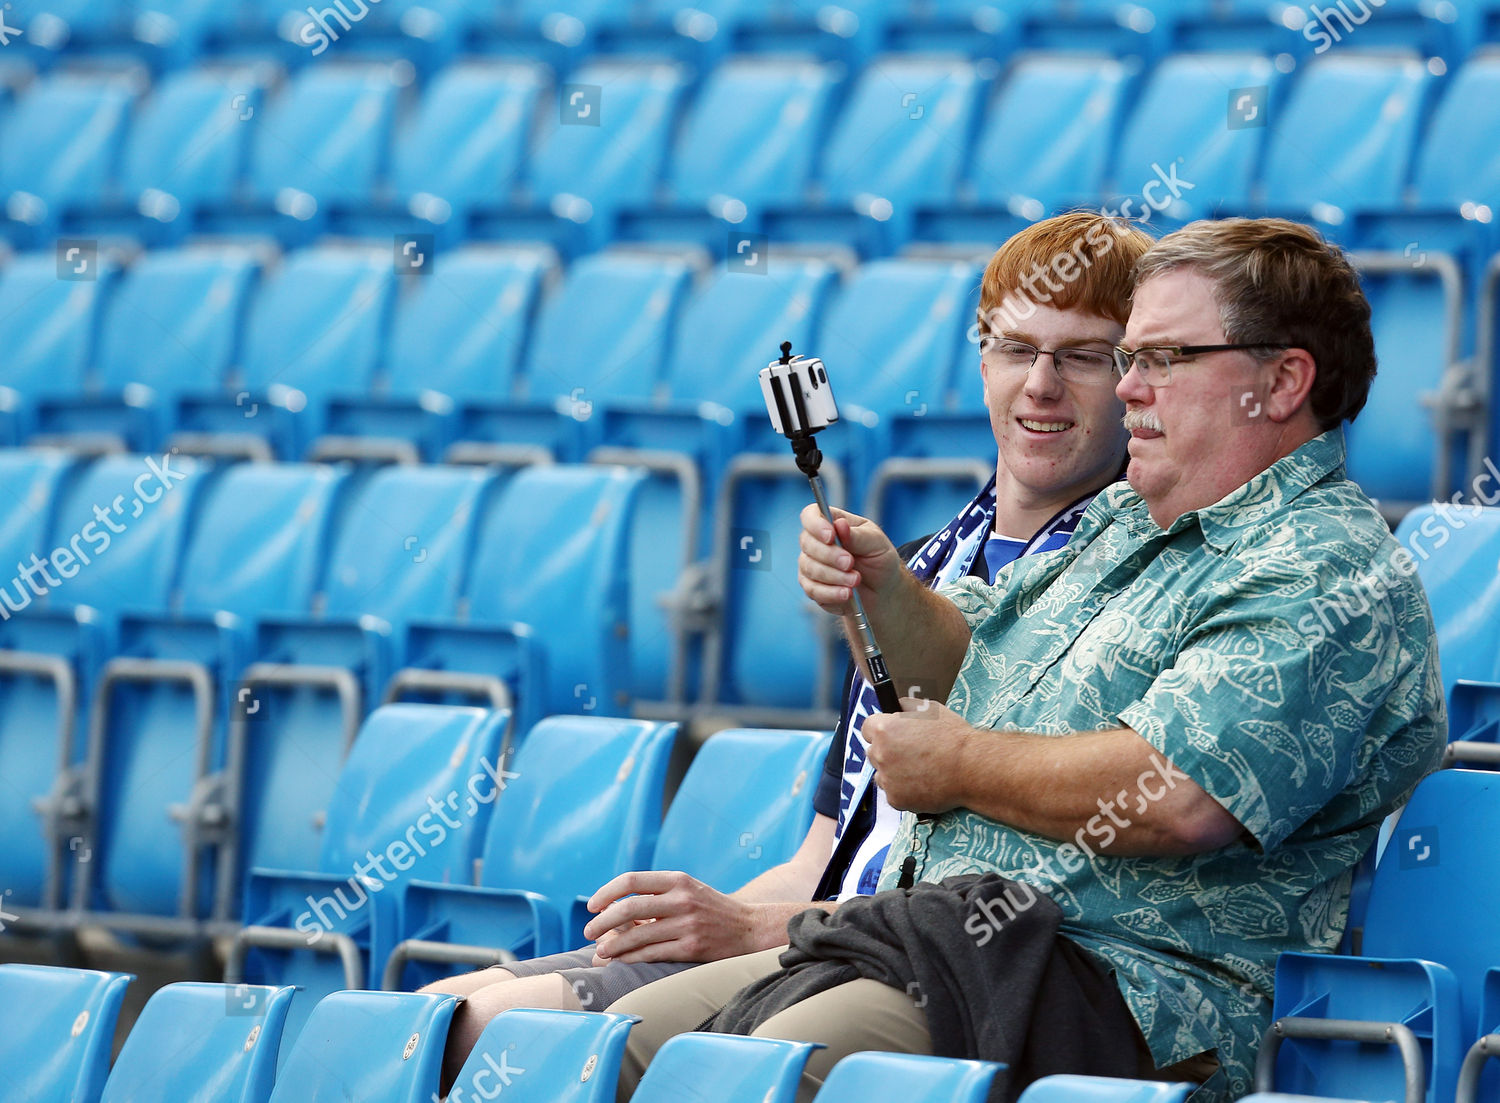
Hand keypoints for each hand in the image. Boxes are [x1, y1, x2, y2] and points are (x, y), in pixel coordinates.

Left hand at [582, 871, 760, 964]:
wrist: (749, 928)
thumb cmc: (709, 909)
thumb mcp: (687, 890)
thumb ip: (656, 895)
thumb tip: (611, 910)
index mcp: (677, 879)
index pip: (632, 881)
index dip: (606, 893)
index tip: (592, 906)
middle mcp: (682, 899)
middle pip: (630, 908)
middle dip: (602, 922)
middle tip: (588, 932)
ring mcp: (687, 924)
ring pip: (638, 936)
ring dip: (613, 946)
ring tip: (599, 952)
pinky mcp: (692, 948)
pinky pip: (652, 954)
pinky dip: (631, 958)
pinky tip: (620, 960)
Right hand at [797, 504, 904, 616]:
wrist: (884, 590)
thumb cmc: (879, 560)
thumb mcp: (876, 543)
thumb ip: (858, 535)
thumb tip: (840, 525)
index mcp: (831, 523)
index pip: (811, 515)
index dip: (815, 524)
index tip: (831, 536)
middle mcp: (817, 543)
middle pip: (807, 543)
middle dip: (829, 555)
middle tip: (850, 563)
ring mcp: (811, 565)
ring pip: (809, 568)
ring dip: (834, 576)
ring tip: (856, 580)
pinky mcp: (812, 588)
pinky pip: (812, 590)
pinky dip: (831, 592)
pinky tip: (846, 593)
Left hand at [863, 698, 976, 813]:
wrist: (970, 768)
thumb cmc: (953, 737)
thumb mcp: (929, 709)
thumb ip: (906, 707)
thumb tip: (896, 707)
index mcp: (884, 729)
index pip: (867, 728)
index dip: (879, 730)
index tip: (889, 733)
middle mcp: (880, 754)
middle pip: (873, 752)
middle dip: (887, 751)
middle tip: (909, 753)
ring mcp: (887, 779)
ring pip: (882, 775)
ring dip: (893, 772)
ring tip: (919, 770)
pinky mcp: (896, 799)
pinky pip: (894, 793)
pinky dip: (905, 790)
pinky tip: (923, 784)